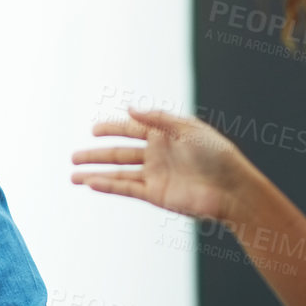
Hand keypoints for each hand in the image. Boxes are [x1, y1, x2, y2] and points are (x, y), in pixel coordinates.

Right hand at [71, 108, 251, 221]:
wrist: (232, 188)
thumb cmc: (217, 154)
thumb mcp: (188, 128)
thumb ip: (158, 119)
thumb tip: (129, 110)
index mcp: (164, 136)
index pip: (131, 130)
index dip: (111, 129)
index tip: (93, 130)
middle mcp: (156, 156)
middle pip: (119, 154)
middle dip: (96, 155)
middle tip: (73, 157)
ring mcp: (154, 176)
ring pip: (118, 174)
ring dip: (95, 174)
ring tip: (73, 175)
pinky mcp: (155, 195)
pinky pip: (127, 188)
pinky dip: (108, 186)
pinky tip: (92, 184)